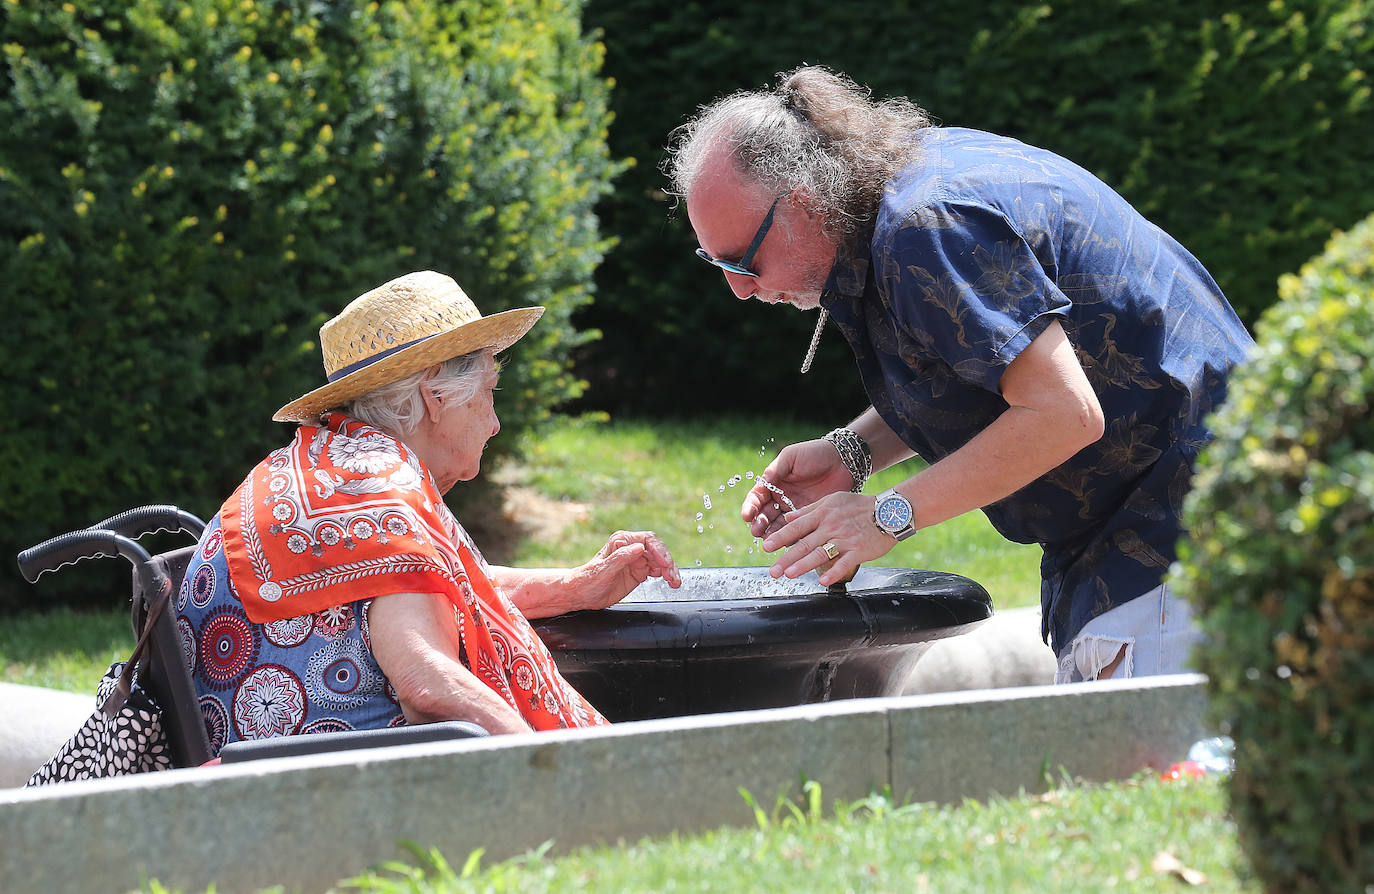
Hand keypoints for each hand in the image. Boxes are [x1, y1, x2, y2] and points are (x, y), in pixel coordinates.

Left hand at [565, 530, 681, 609]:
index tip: (664, 564)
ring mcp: (636, 560)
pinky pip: (658, 570)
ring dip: (670, 570)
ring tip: (674, 582)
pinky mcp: (639, 571)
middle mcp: (631, 548)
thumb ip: (621, 558)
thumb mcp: (603, 570)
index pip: (648, 540)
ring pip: (660, 560)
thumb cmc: (588, 581)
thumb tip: (639, 547)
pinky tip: (670, 582)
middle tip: (671, 576)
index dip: (659, 551)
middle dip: (667, 562)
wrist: (581, 594)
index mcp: (622, 541)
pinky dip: (666, 575)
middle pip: (657, 550)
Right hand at [741, 438, 854, 536]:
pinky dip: (791, 537)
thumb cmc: (814, 453)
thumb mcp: (791, 457)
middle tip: (756, 532)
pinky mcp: (809, 517)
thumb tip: (762, 482)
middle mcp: (781, 498)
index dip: (750, 507)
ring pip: (779, 525)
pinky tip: (787, 542)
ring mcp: (795, 509)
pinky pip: (798, 529)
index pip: (757, 497)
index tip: (747, 516)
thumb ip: (776, 470)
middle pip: (765, 514)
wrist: (842, 460)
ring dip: (772, 533)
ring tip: (768, 540)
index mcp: (773, 483)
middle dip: (759, 524)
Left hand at [760, 491, 898, 586]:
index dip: (780, 537)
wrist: (890, 511)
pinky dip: (834, 572)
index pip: (797, 526)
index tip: (766, 547)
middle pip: (805, 544)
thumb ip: (809, 509)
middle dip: (787, 558)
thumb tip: (788, 517)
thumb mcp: (832, 500)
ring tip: (789, 574)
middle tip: (773, 570)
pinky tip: (823, 581)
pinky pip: (844, 562)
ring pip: (821, 553)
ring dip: (804, 565)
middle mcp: (831, 526)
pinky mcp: (859, 550)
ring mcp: (845, 539)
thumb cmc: (859, 506)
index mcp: (823, 513)